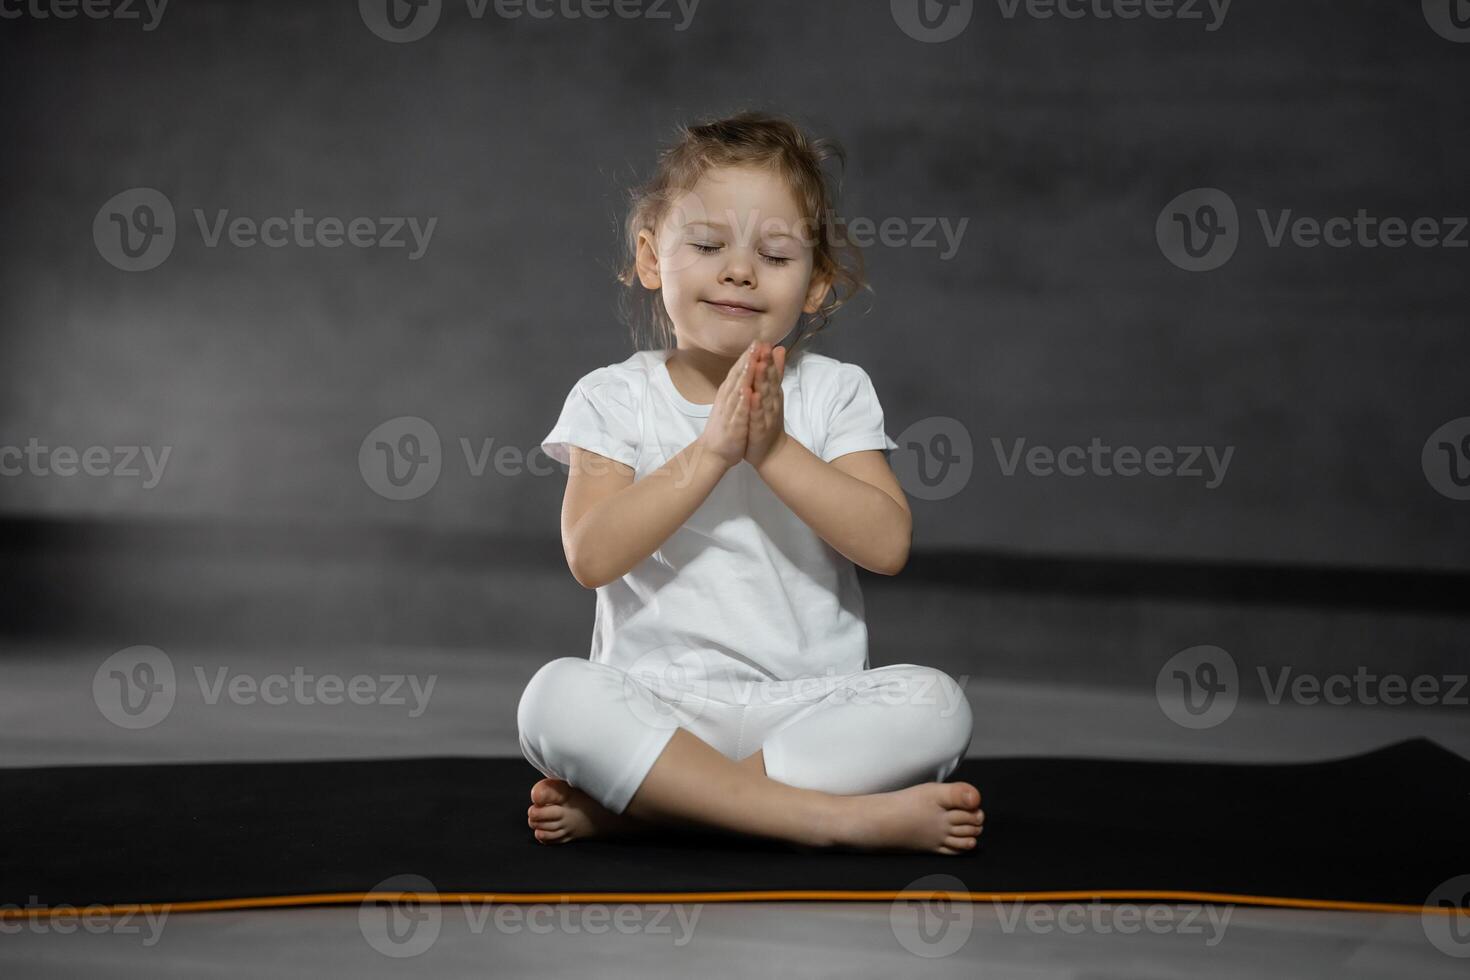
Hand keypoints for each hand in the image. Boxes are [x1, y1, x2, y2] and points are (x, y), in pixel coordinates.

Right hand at [694, 343, 755, 469]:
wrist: (712, 453)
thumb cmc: (724, 427)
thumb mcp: (733, 403)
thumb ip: (739, 385)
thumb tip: (744, 369)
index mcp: (729, 393)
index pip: (738, 371)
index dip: (748, 356)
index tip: (758, 340)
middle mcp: (728, 399)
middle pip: (738, 376)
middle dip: (747, 360)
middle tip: (757, 343)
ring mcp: (729, 412)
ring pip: (737, 391)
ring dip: (745, 376)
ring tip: (753, 361)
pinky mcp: (733, 426)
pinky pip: (738, 413)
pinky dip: (743, 402)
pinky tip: (747, 392)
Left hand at [744, 341, 787, 469]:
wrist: (771, 451)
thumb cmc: (769, 419)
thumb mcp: (773, 393)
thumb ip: (776, 372)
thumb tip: (779, 348)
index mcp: (772, 392)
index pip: (771, 371)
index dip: (768, 357)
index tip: (764, 340)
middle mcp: (772, 401)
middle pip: (770, 380)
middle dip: (767, 363)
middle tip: (764, 347)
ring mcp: (767, 414)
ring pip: (765, 395)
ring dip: (763, 380)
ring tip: (760, 365)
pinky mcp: (760, 428)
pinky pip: (758, 415)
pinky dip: (756, 405)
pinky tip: (753, 395)